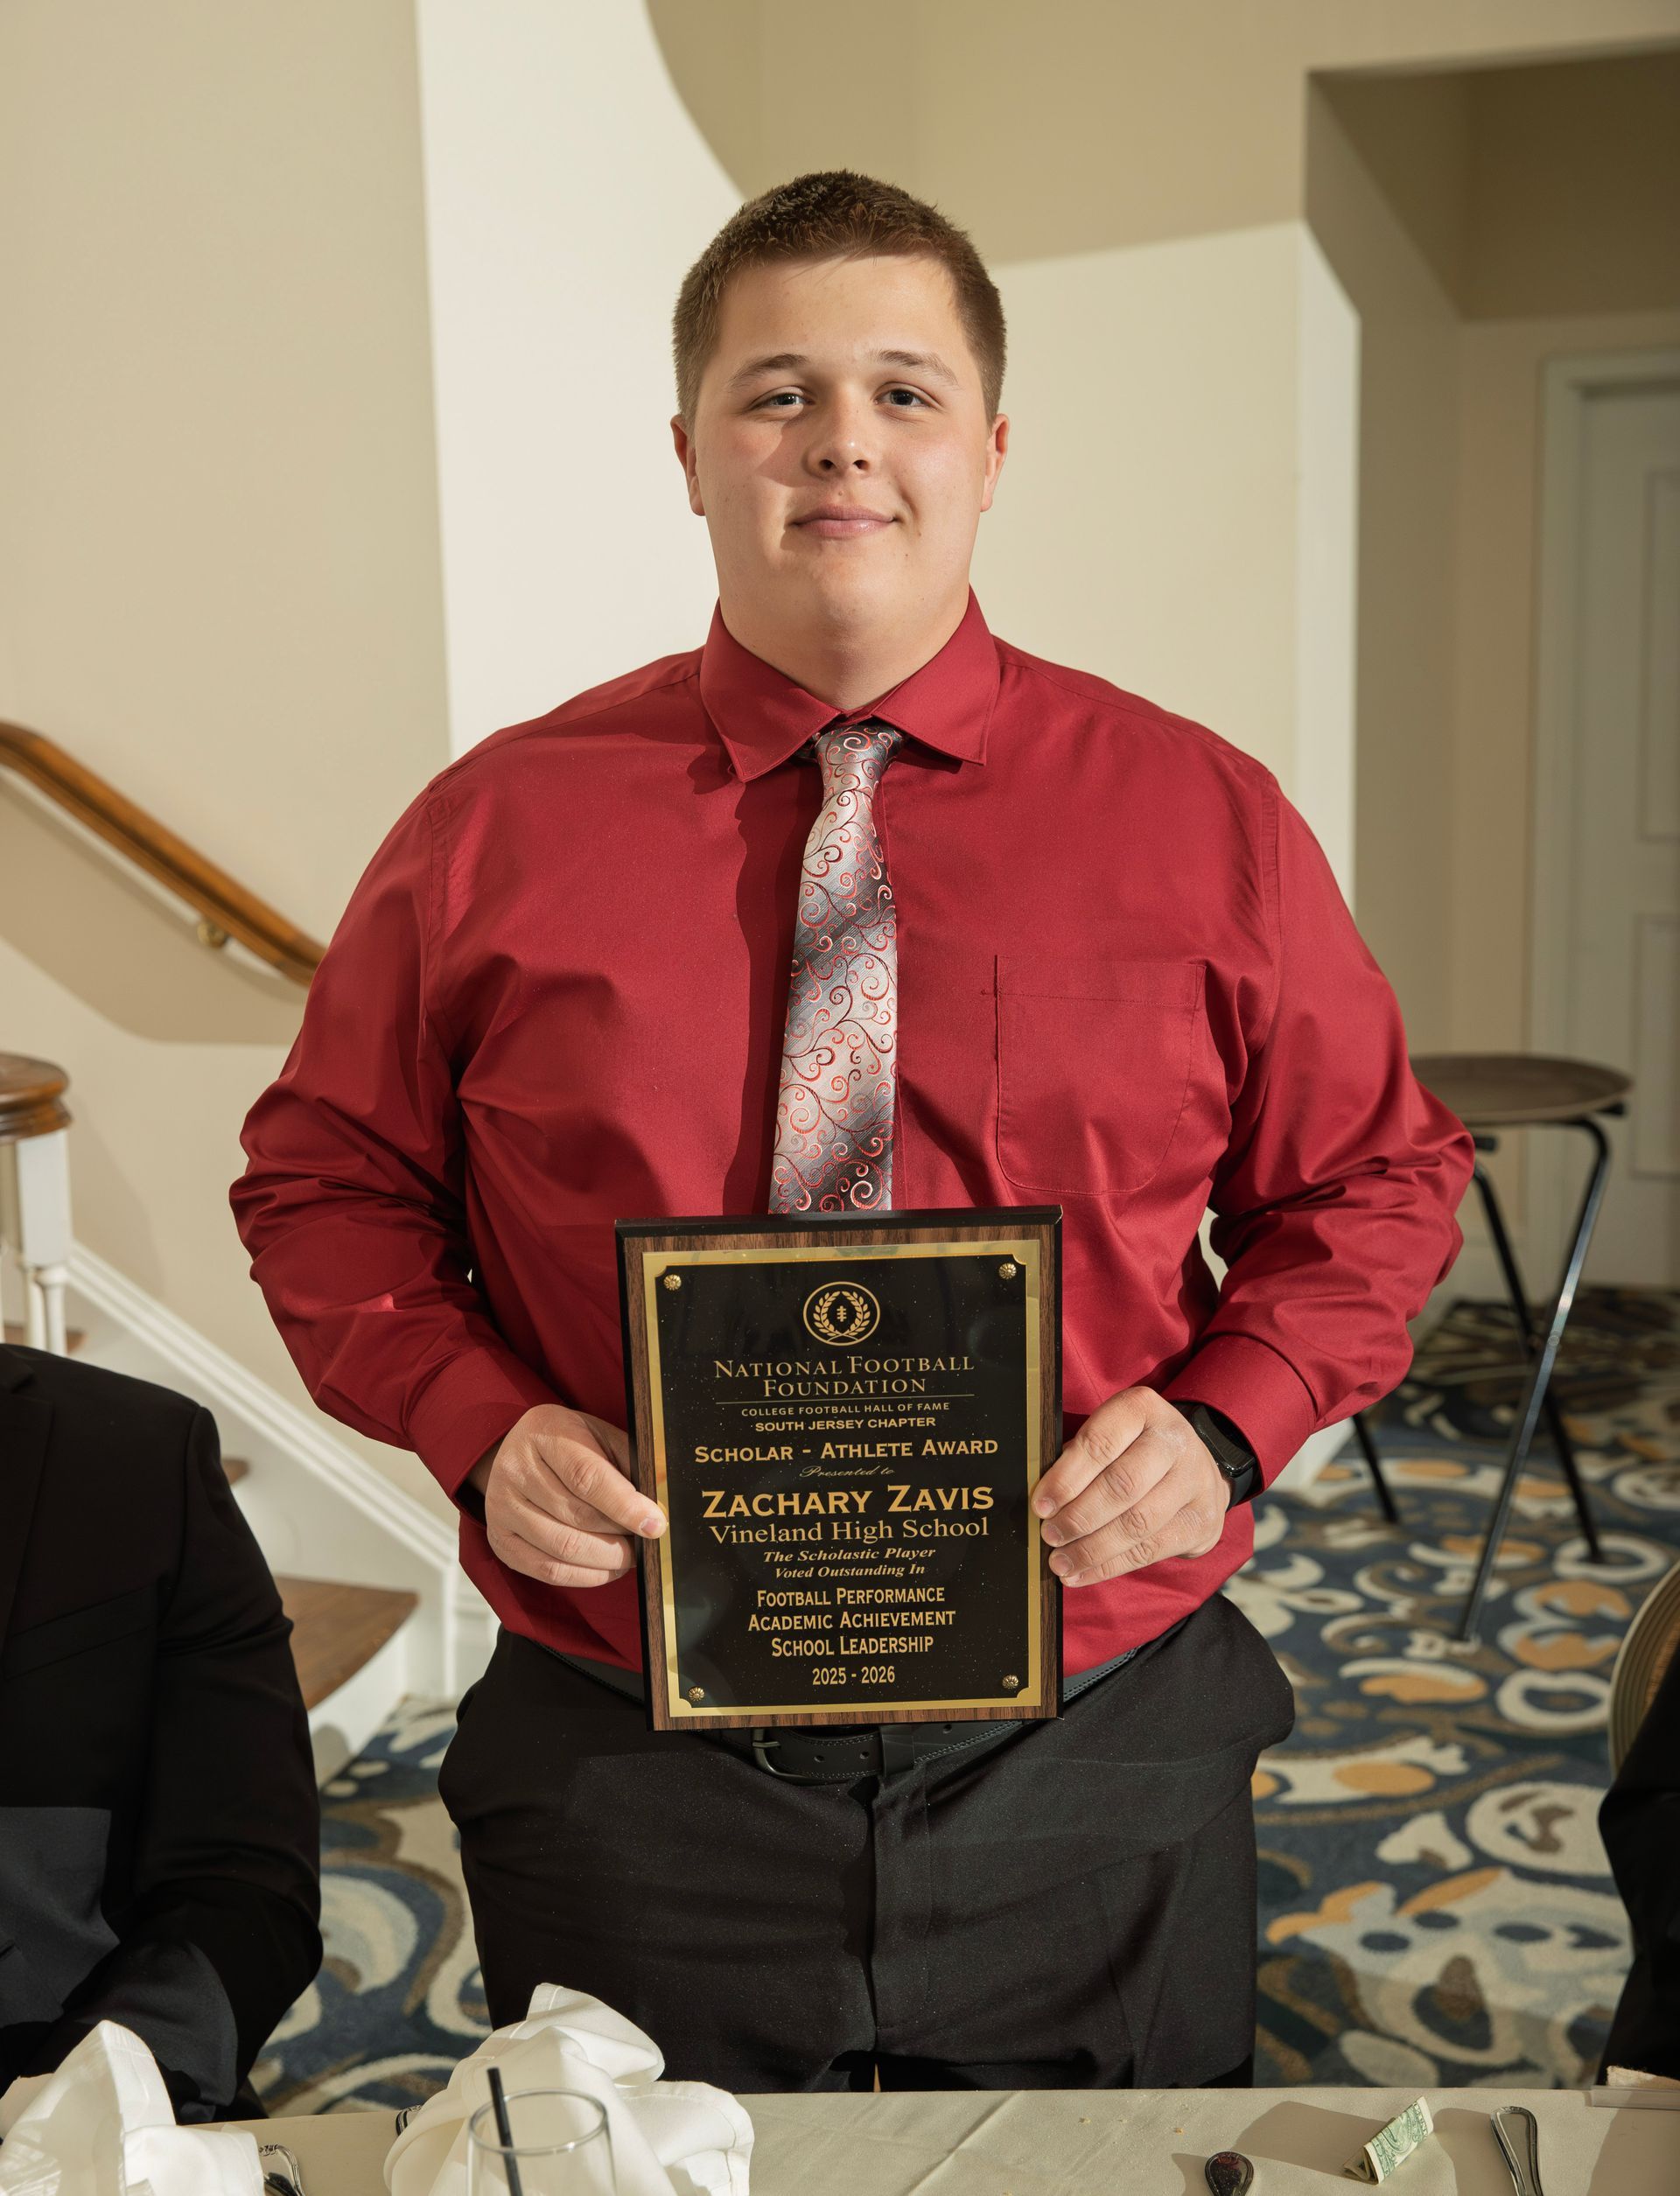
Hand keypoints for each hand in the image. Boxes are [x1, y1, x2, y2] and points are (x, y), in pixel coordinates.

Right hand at [467, 1405, 664, 1588]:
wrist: (520, 1450)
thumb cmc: (570, 1443)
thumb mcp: (600, 1436)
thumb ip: (629, 1463)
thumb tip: (659, 1503)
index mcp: (544, 1433)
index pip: (587, 1477)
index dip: (625, 1505)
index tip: (655, 1524)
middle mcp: (515, 1469)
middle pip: (576, 1517)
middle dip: (620, 1536)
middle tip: (645, 1540)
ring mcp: (501, 1507)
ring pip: (563, 1548)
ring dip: (607, 1559)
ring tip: (630, 1554)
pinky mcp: (500, 1540)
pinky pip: (547, 1570)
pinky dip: (585, 1576)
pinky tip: (606, 1567)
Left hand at [1032, 1387, 1229, 1587]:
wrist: (1197, 1468)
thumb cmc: (1134, 1450)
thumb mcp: (1110, 1435)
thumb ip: (1079, 1457)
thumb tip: (1042, 1500)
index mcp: (1142, 1409)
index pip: (1100, 1443)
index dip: (1066, 1478)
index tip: (1041, 1506)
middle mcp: (1174, 1441)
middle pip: (1121, 1485)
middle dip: (1079, 1516)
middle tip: (1049, 1536)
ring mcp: (1194, 1482)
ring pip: (1137, 1523)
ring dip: (1091, 1548)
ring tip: (1060, 1562)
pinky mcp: (1201, 1521)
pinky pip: (1150, 1550)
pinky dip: (1110, 1566)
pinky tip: (1082, 1573)